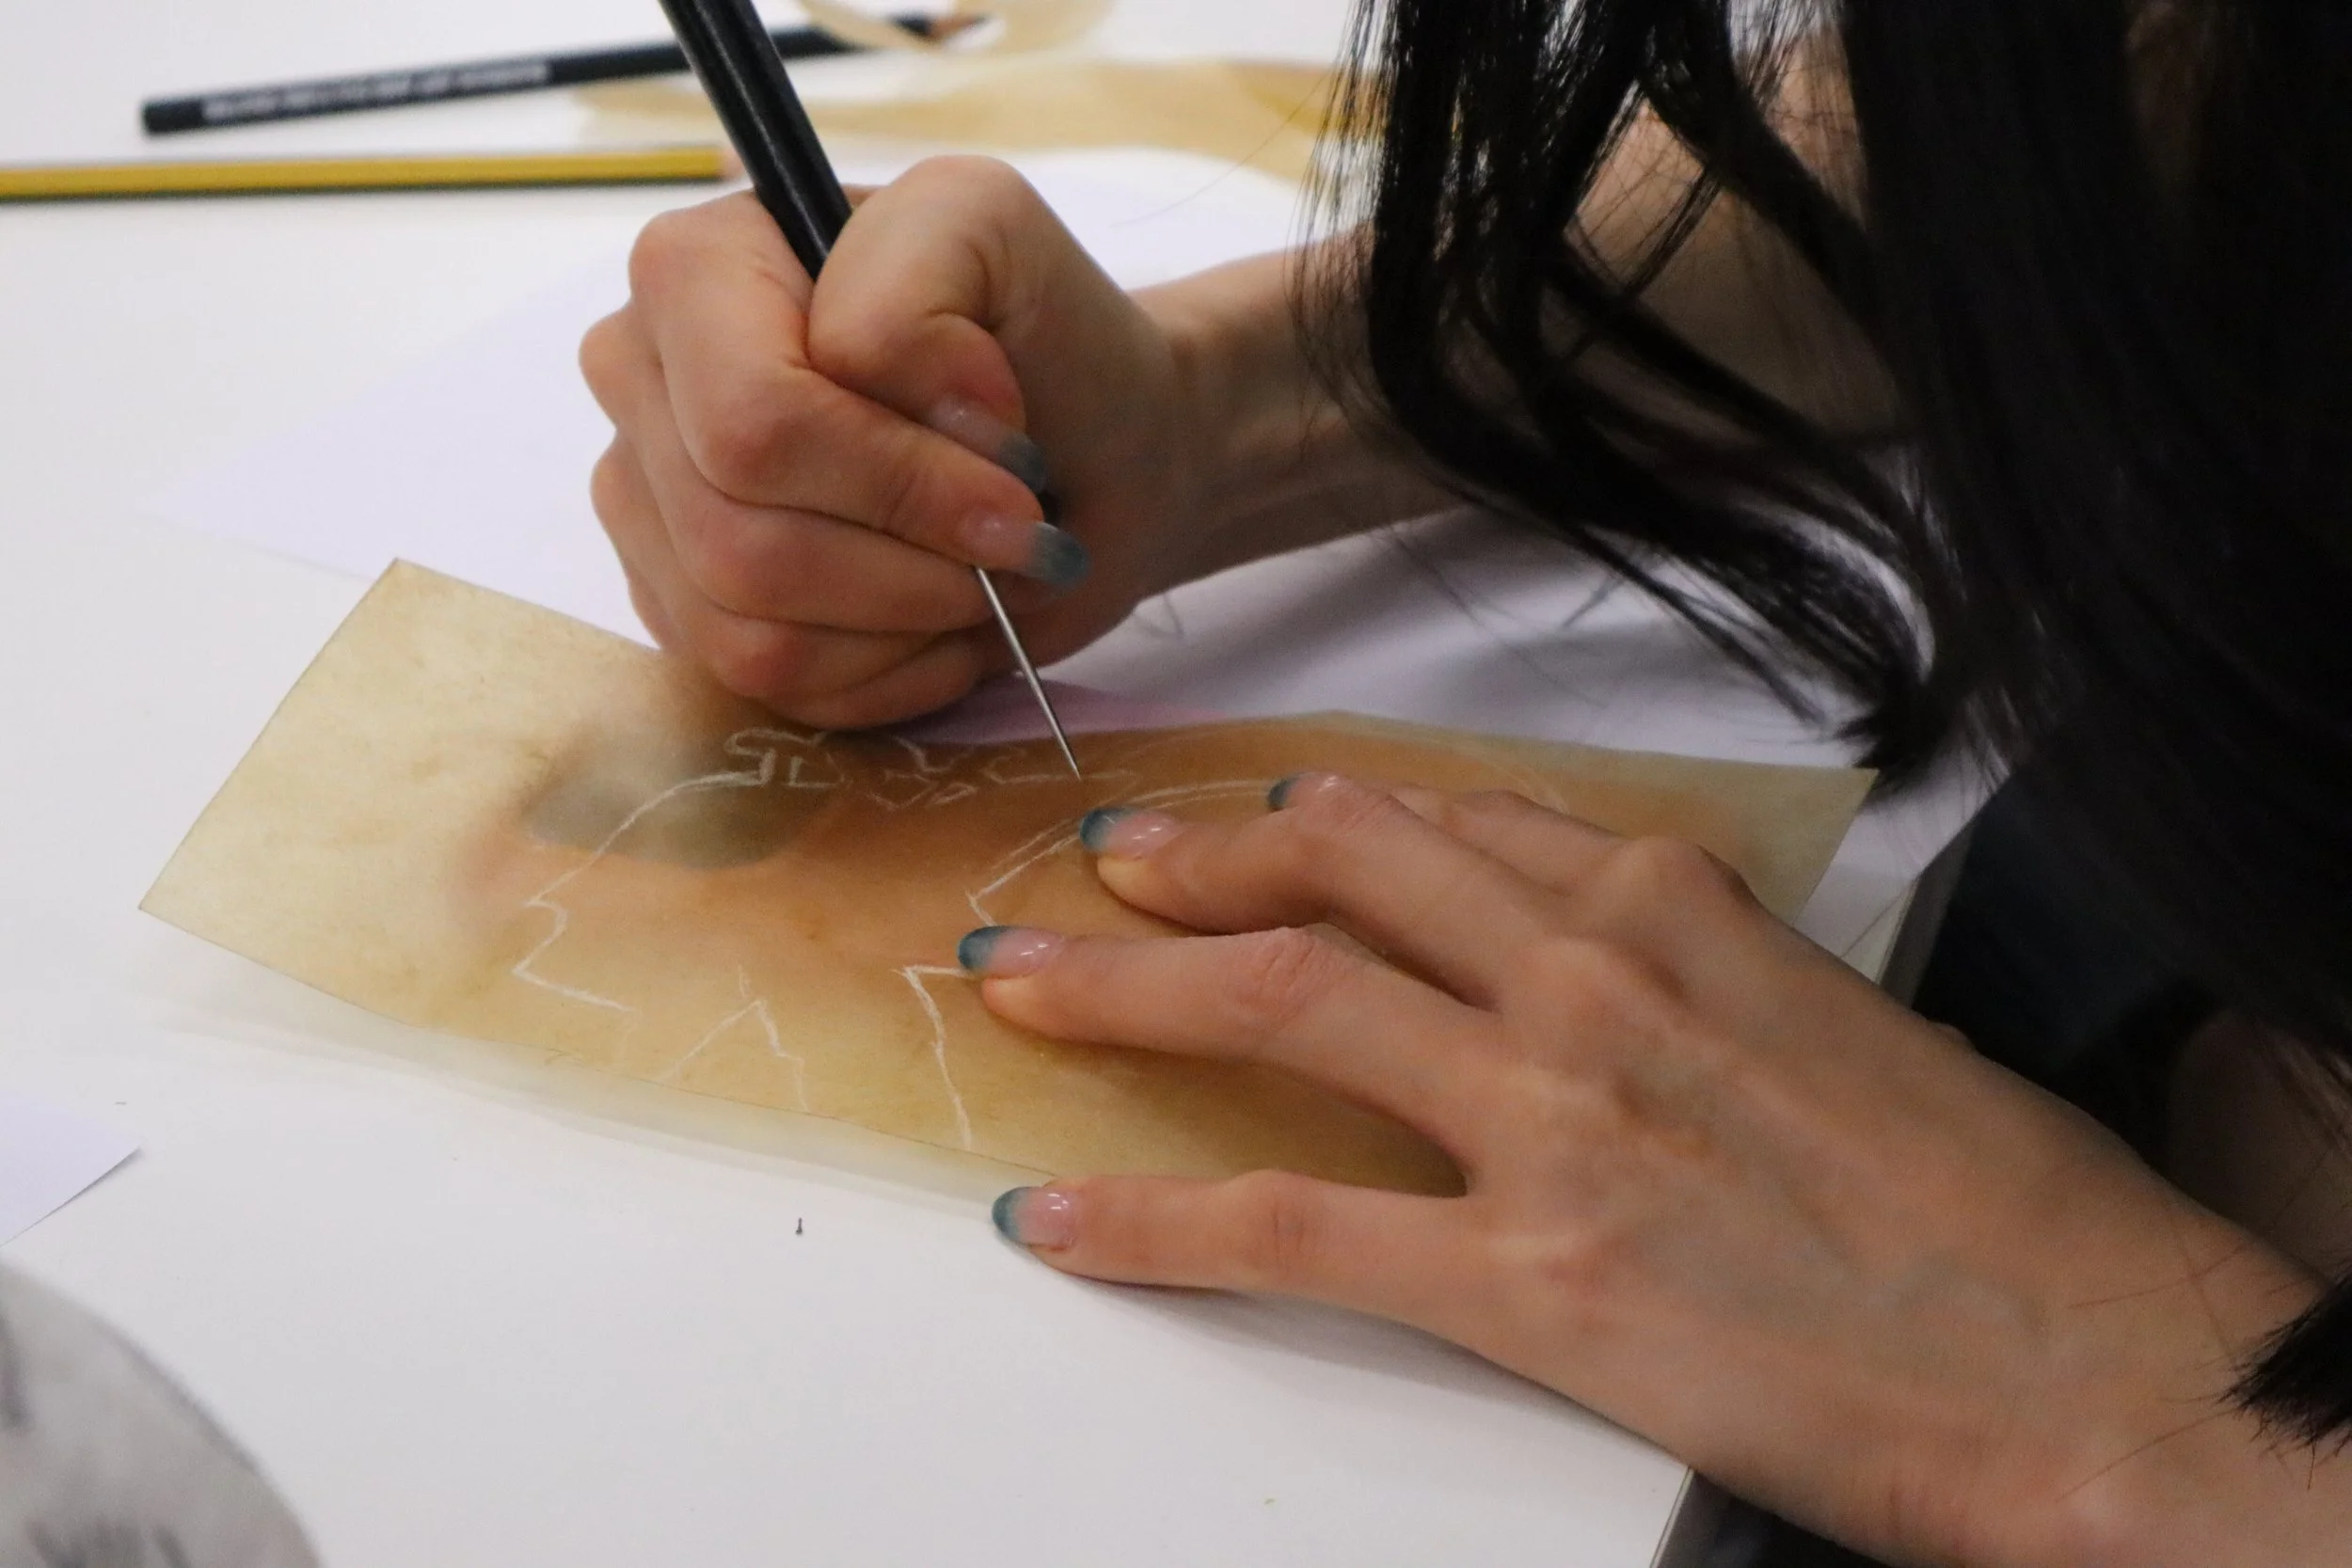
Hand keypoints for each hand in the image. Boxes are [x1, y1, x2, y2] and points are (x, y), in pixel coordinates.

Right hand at [579, 159, 1203, 727]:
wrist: (1092, 452)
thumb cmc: (1041, 340)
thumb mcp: (997, 233)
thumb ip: (922, 260)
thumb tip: (861, 365)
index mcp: (693, 269)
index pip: (752, 419)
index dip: (897, 473)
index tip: (1018, 471)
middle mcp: (640, 379)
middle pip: (740, 537)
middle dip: (912, 558)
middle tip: (1014, 535)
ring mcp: (647, 501)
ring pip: (746, 629)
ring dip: (906, 617)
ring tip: (979, 572)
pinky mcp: (680, 605)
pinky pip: (762, 683)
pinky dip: (886, 671)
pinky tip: (937, 618)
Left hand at [959, 776, 2347, 1567]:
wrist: (2102, 1362)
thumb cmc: (1996, 1210)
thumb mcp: (1834, 1024)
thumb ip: (1690, 975)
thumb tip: (1591, 968)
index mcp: (1672, 906)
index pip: (1442, 821)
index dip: (1313, 816)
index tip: (1244, 819)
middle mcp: (1591, 975)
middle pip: (1332, 874)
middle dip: (1191, 864)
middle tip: (1101, 867)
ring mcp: (1549, 1115)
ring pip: (1278, 1004)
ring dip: (1124, 989)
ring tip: (1023, 985)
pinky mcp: (1530, 1272)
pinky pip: (1288, 1226)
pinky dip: (1153, 1220)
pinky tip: (1063, 1218)